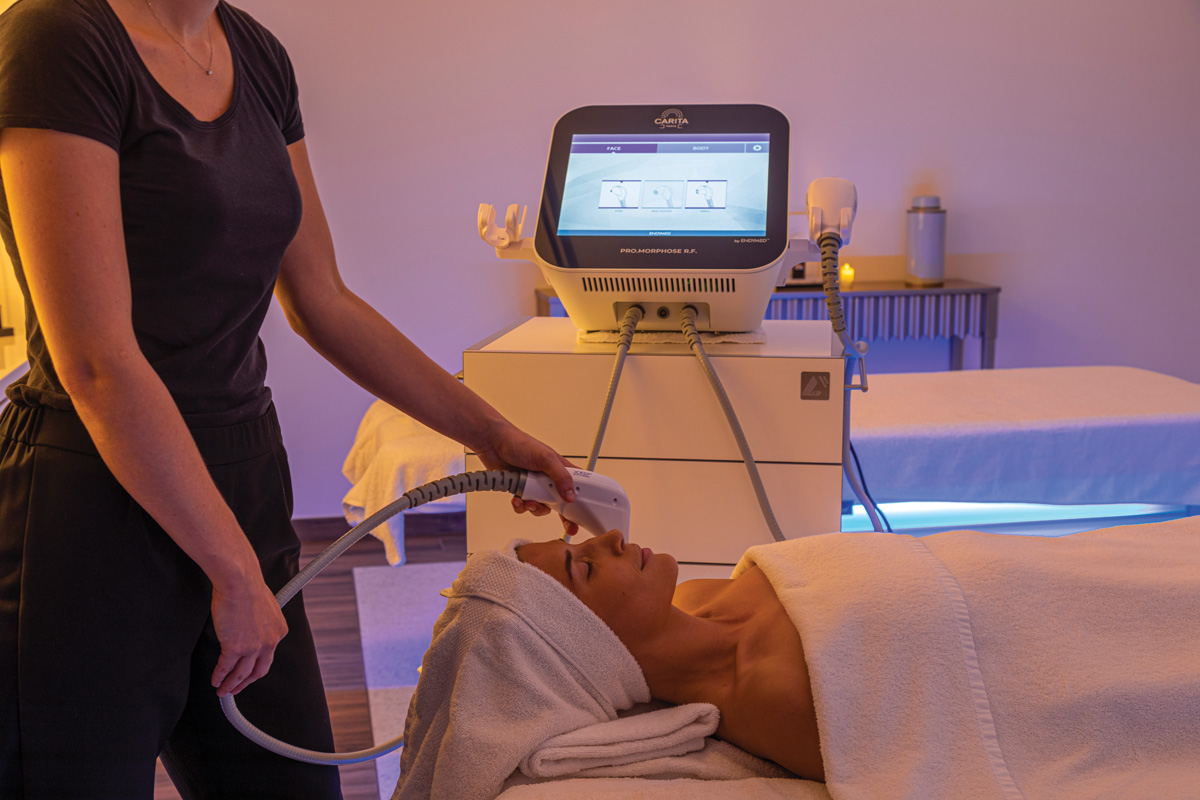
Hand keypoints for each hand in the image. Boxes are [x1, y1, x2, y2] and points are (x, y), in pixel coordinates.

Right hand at [209, 577, 288, 696]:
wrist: (239, 582)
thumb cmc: (248, 587)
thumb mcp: (266, 607)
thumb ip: (262, 622)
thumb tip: (252, 627)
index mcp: (279, 631)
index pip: (268, 655)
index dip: (256, 666)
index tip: (249, 672)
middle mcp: (270, 642)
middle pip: (259, 671)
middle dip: (246, 683)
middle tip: (237, 688)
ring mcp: (253, 647)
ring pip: (241, 674)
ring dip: (231, 685)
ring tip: (223, 690)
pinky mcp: (235, 647)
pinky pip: (225, 667)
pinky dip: (219, 676)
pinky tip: (215, 680)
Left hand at [475, 422, 577, 532]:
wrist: (493, 444)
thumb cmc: (520, 443)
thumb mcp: (546, 458)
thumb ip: (561, 477)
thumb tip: (570, 496)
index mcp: (560, 469)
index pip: (578, 486)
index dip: (582, 500)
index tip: (584, 514)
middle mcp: (549, 479)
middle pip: (561, 502)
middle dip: (562, 514)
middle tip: (568, 527)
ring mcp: (535, 486)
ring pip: (542, 507)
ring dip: (536, 508)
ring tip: (529, 502)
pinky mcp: (521, 491)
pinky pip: (524, 507)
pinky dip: (520, 506)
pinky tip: (517, 499)